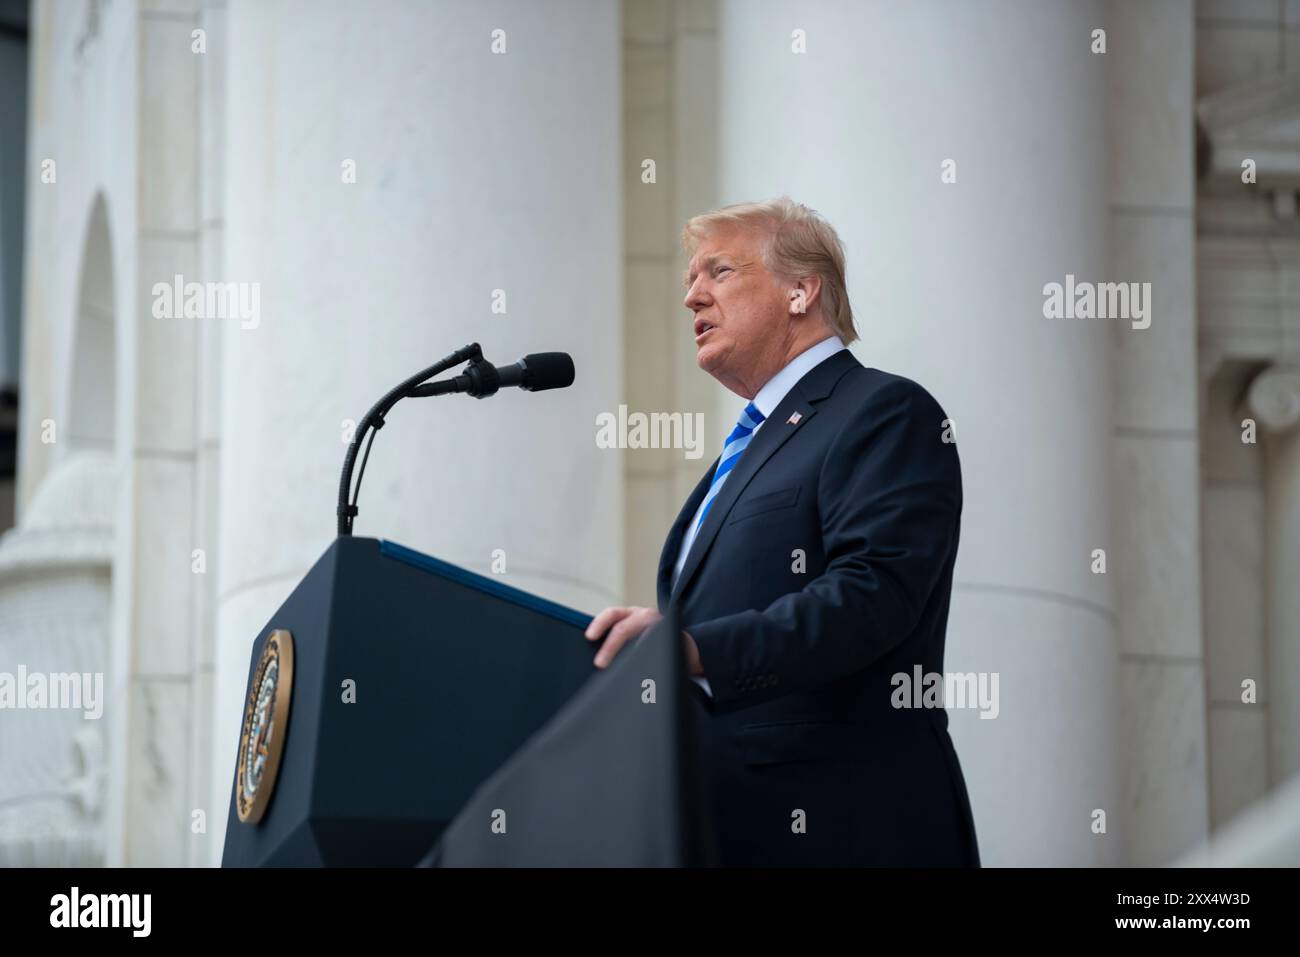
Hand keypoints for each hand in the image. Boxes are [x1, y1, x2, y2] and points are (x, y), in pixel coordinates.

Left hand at [585, 607, 705, 675]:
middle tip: (600, 664)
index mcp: (631, 614)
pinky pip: (658, 644)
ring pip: (641, 636)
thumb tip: (597, 659)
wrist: (687, 646)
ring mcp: (659, 625)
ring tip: (623, 668)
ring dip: (631, 653)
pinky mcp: (672, 636)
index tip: (589, 637)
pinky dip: (648, 655)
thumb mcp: (635, 634)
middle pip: (623, 628)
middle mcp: (644, 616)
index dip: (599, 624)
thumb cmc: (654, 641)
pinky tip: (643, 668)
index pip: (612, 615)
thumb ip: (620, 640)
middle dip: (610, 647)